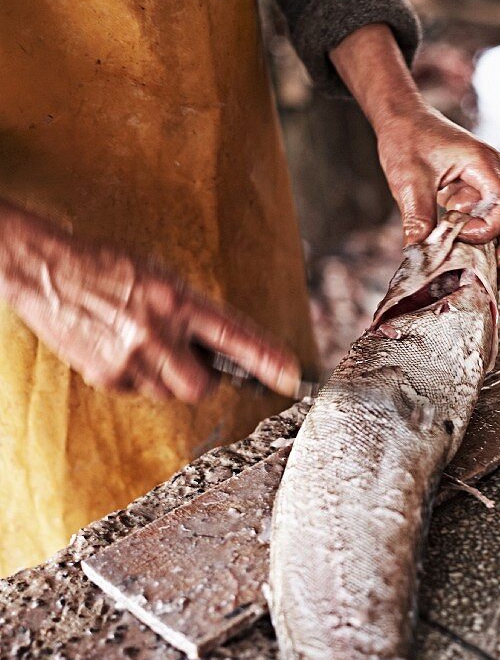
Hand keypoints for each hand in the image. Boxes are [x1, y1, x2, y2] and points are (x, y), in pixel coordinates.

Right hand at [0, 209, 301, 402]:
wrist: (45, 269)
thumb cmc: (107, 267)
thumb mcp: (160, 277)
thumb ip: (190, 311)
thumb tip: (216, 348)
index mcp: (177, 299)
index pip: (234, 335)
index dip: (267, 359)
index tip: (293, 378)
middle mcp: (157, 331)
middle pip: (201, 386)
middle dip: (201, 379)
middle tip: (186, 359)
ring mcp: (129, 357)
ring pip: (168, 392)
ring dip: (164, 376)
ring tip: (140, 342)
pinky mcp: (105, 375)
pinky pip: (136, 391)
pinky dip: (133, 375)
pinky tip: (116, 346)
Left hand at [377, 104, 499, 269]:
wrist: (405, 120)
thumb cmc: (408, 140)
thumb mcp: (408, 182)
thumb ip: (418, 219)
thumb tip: (420, 257)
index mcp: (485, 165)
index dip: (487, 231)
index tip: (459, 236)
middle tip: (493, 267)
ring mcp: (496, 186)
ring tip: (481, 267)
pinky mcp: (485, 196)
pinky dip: (493, 244)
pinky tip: (471, 258)